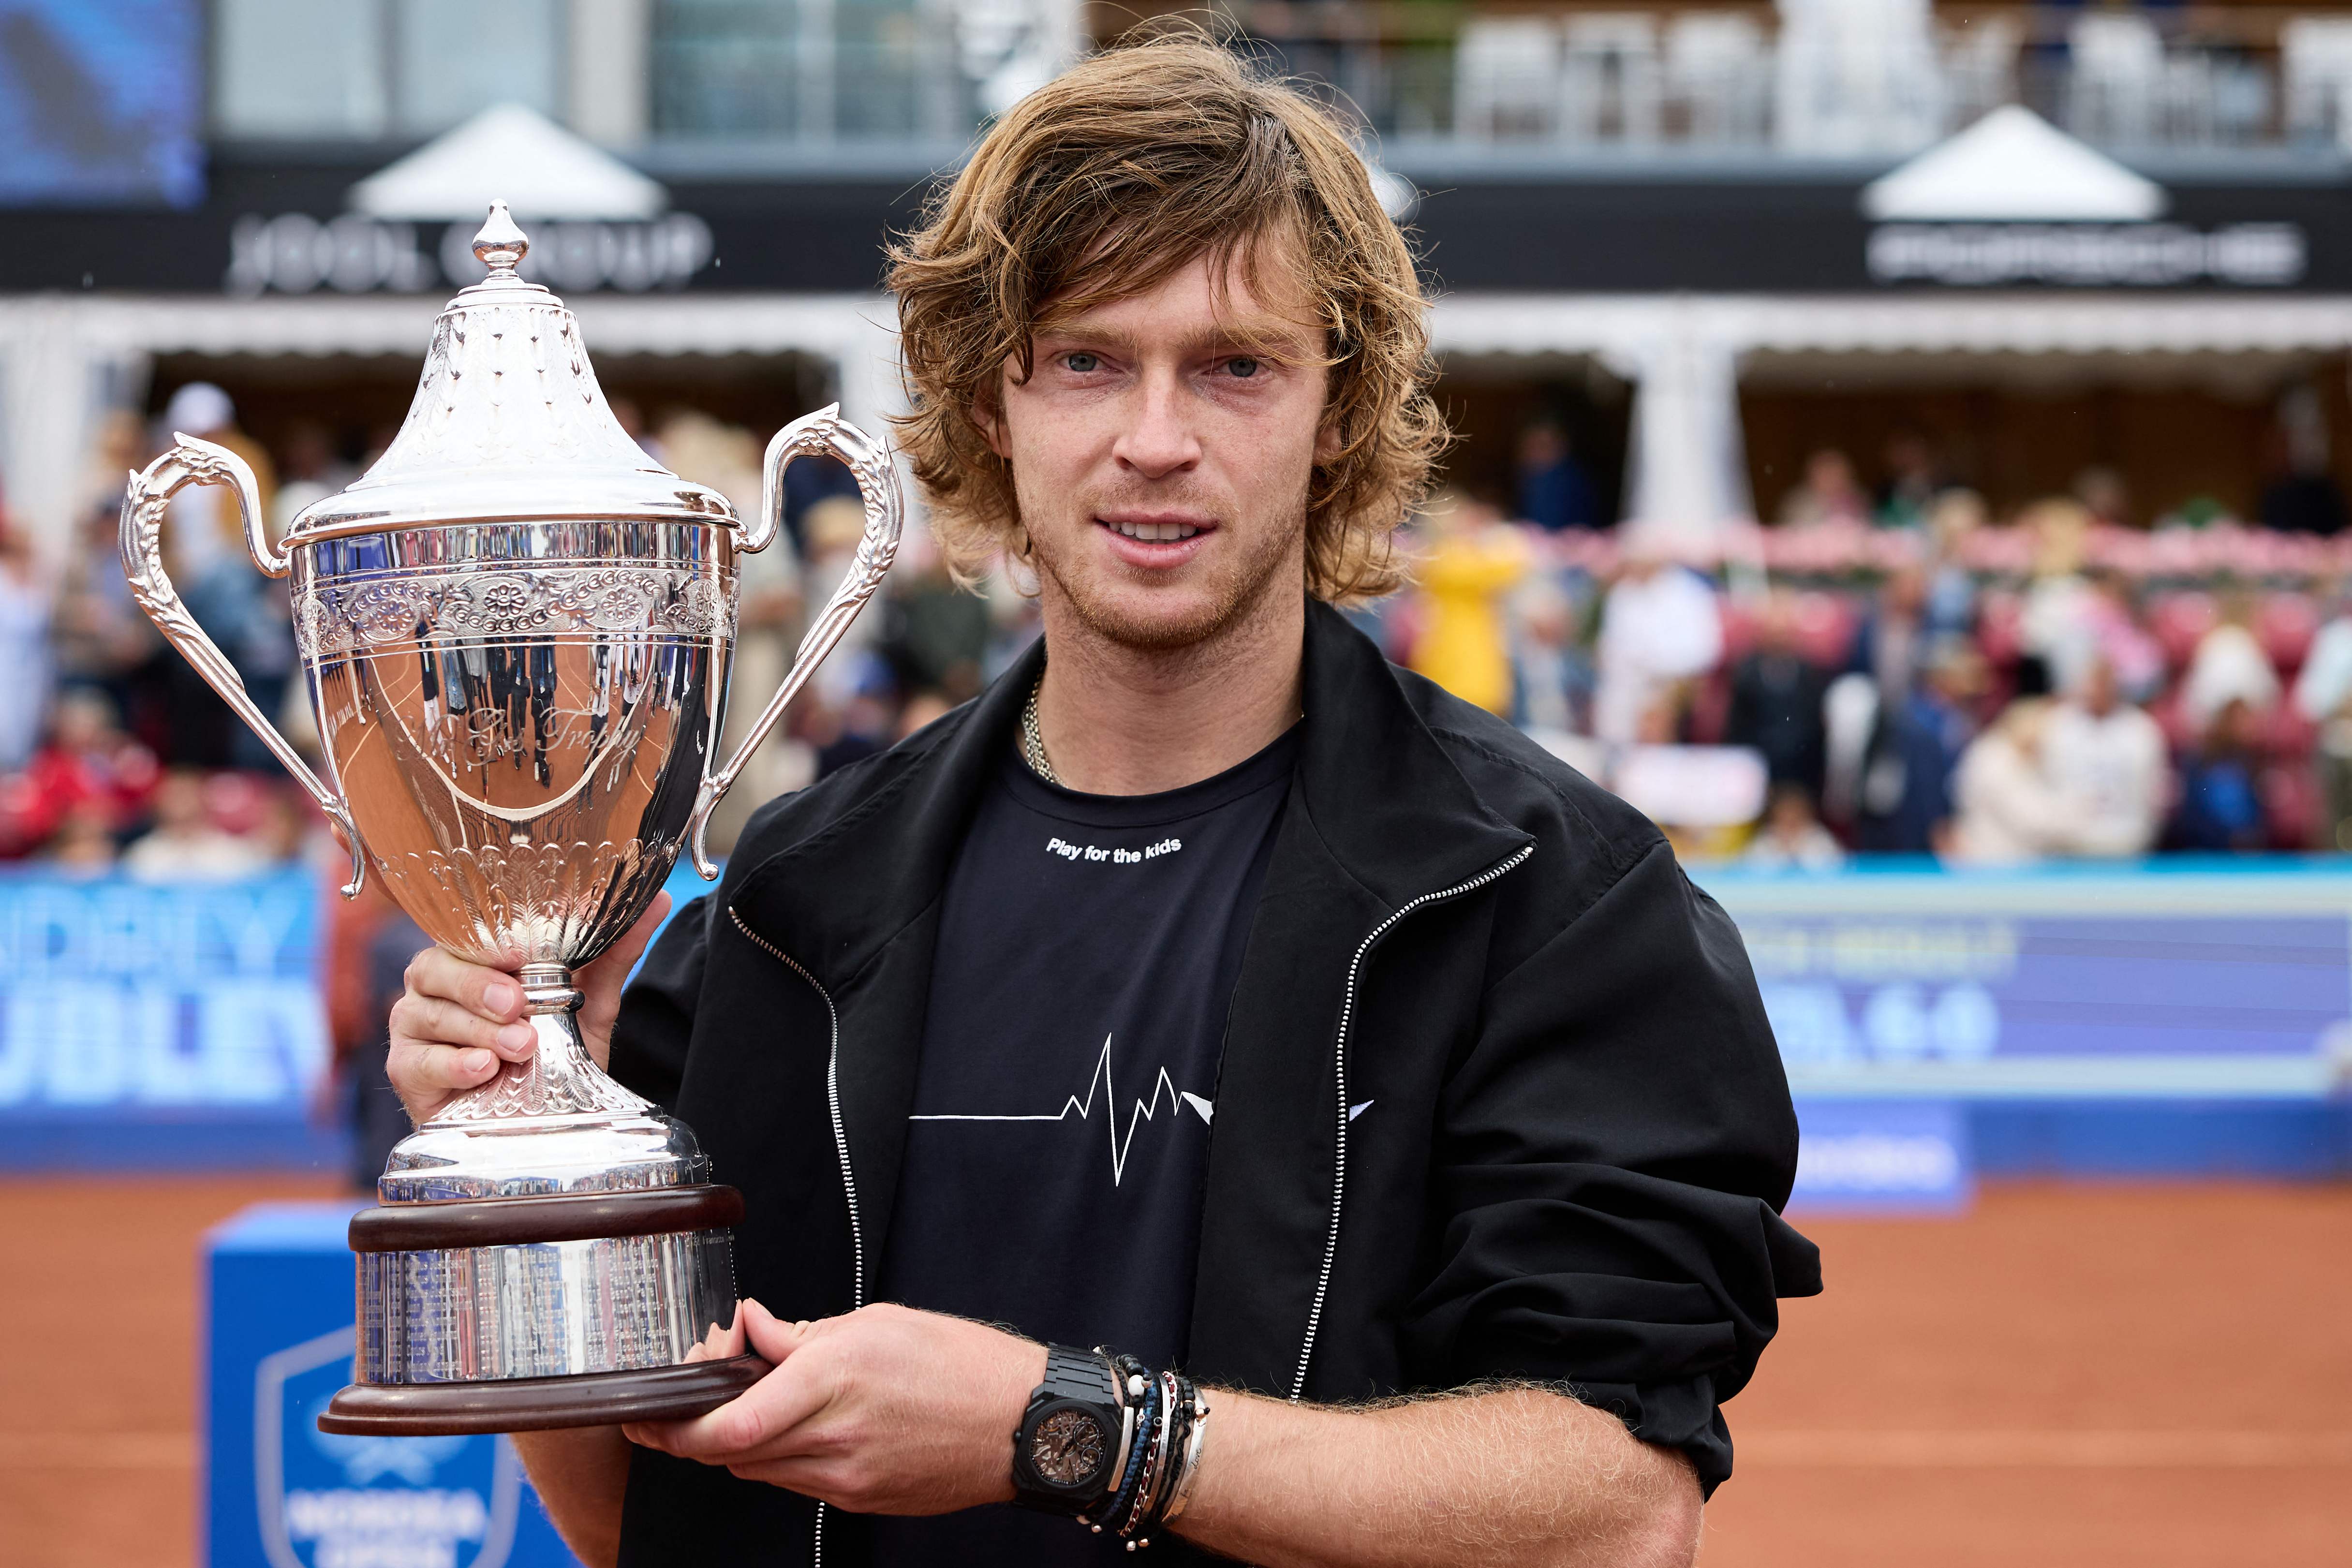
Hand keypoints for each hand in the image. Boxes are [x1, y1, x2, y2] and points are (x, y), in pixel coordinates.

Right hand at [384, 893, 670, 1124]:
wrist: (539, 1120)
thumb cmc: (553, 1053)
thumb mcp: (591, 1003)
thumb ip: (615, 953)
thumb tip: (657, 899)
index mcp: (471, 956)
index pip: (465, 935)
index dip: (488, 942)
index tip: (520, 953)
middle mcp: (435, 983)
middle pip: (436, 967)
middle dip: (479, 986)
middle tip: (517, 1004)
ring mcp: (415, 1025)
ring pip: (428, 1012)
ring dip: (478, 1029)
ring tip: (519, 1045)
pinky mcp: (406, 1069)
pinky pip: (419, 1060)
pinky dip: (454, 1063)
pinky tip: (483, 1068)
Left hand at [623, 1301, 1043, 1515]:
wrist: (1023, 1424)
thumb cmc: (963, 1363)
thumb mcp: (878, 1322)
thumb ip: (802, 1335)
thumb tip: (749, 1332)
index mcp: (836, 1379)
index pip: (732, 1424)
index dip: (678, 1423)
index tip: (655, 1404)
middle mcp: (835, 1437)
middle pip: (729, 1454)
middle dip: (692, 1432)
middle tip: (683, 1401)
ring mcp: (847, 1478)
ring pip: (756, 1471)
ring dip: (734, 1444)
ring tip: (743, 1407)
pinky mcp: (859, 1499)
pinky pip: (794, 1484)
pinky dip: (777, 1458)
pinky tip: (792, 1430)